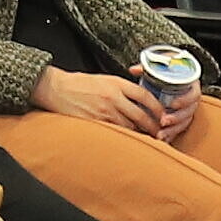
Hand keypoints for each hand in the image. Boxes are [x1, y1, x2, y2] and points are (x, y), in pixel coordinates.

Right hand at [33, 67, 165, 133]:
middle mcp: (113, 97)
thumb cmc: (78, 84)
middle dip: (153, 126)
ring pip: (130, 127)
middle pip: (141, 115)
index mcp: (116, 83)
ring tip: (148, 140)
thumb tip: (138, 99)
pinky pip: (115, 133)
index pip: (145, 96)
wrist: (56, 89)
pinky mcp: (95, 123)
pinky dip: (124, 138)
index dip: (157, 108)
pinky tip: (128, 142)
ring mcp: (104, 112)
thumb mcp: (103, 79)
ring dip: (140, 134)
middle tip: (161, 133)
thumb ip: (121, 89)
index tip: (163, 115)